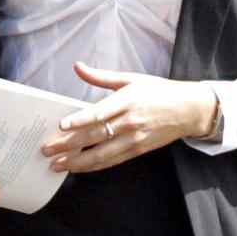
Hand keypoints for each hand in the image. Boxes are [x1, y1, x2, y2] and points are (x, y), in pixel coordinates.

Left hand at [41, 63, 218, 173]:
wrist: (189, 110)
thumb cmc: (159, 92)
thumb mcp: (131, 79)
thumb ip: (101, 77)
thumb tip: (77, 67)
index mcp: (127, 100)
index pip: (100, 112)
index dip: (80, 120)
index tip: (62, 126)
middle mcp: (130, 121)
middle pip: (95, 136)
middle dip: (69, 145)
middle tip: (47, 149)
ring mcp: (134, 139)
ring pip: (102, 154)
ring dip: (77, 162)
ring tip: (57, 164)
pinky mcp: (138, 150)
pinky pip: (112, 161)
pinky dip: (94, 166)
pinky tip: (78, 168)